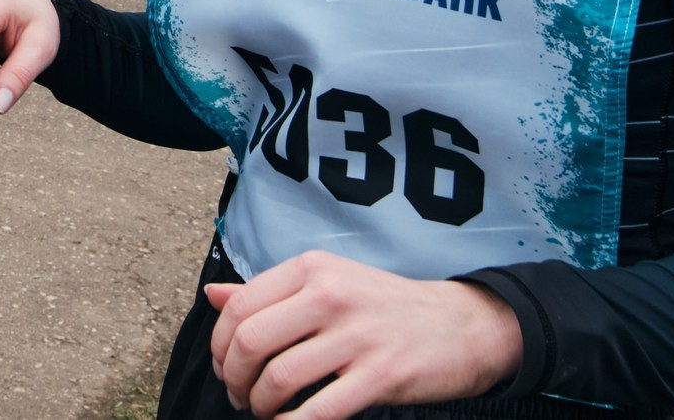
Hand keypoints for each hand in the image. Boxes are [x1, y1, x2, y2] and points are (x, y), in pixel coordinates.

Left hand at [205, 252, 522, 419]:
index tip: (223, 367)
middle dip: (234, 378)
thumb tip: (212, 295)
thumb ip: (269, 291)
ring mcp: (357, 335)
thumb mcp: (327, 281)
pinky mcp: (382, 374)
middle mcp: (330, 295)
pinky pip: (320, 410)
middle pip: (252, 342)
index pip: (239, 306)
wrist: (462, 324)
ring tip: (265, 412)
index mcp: (311, 269)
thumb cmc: (384, 306)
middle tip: (239, 396)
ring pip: (279, 377)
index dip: (220, 345)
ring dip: (261, 405)